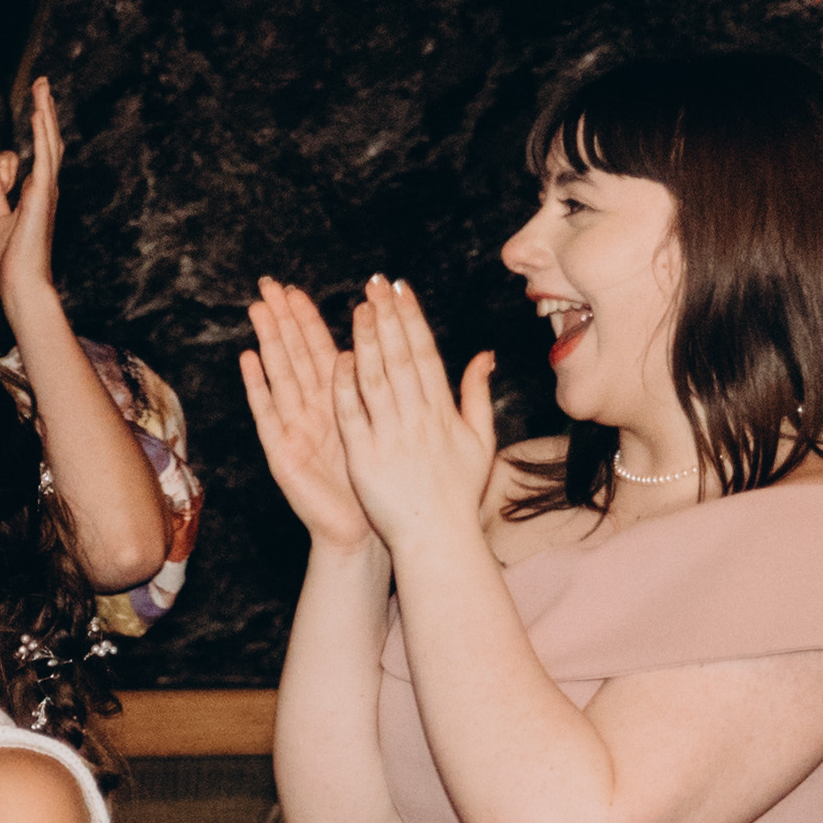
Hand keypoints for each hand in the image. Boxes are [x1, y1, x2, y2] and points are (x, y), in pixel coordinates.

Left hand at [0, 74, 68, 314]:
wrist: (21, 284)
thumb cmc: (10, 260)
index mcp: (36, 192)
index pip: (39, 151)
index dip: (38, 127)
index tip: (37, 104)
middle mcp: (45, 188)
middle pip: (48, 140)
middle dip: (45, 110)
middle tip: (43, 83)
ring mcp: (46, 191)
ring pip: (49, 143)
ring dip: (45, 113)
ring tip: (43, 87)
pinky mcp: (42, 197)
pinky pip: (44, 159)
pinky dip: (42, 135)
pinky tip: (39, 114)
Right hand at [238, 281, 373, 557]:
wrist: (361, 531)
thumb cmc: (378, 483)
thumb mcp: (391, 428)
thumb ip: (388, 389)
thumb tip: (375, 346)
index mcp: (340, 401)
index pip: (320, 350)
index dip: (308, 320)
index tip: (296, 290)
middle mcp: (313, 409)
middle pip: (294, 355)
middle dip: (282, 320)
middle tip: (268, 286)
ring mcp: (294, 427)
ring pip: (280, 375)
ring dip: (269, 341)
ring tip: (258, 310)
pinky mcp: (282, 450)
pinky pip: (268, 412)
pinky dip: (258, 385)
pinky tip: (249, 359)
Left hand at [328, 274, 503, 553]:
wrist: (437, 538)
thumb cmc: (458, 492)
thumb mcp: (480, 441)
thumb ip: (477, 395)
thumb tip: (484, 355)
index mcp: (443, 412)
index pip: (425, 353)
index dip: (412, 318)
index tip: (400, 289)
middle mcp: (418, 419)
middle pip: (401, 358)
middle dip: (388, 318)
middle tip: (374, 284)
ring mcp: (391, 437)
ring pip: (377, 380)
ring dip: (368, 342)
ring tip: (359, 309)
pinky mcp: (365, 458)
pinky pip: (353, 416)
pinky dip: (346, 388)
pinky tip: (339, 359)